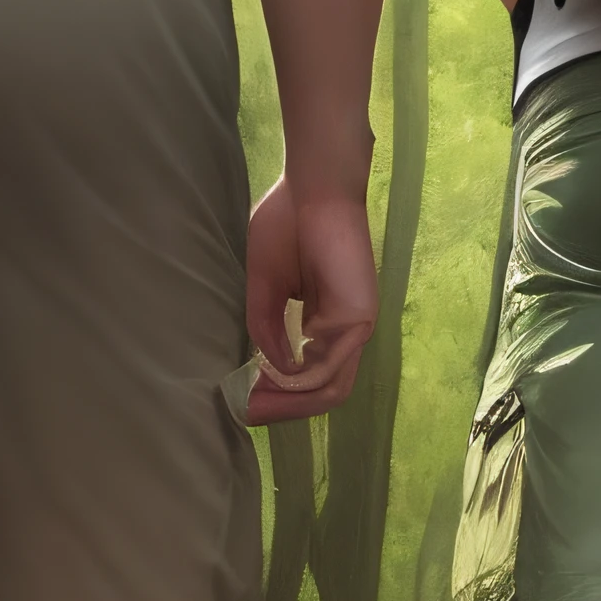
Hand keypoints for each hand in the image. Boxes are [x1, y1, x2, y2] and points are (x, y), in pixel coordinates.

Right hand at [242, 173, 379, 420]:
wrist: (312, 187)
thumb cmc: (288, 225)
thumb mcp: (266, 289)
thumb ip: (268, 330)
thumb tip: (271, 372)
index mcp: (327, 322)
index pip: (310, 377)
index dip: (277, 397)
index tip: (241, 402)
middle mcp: (347, 330)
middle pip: (322, 391)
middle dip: (281, 409)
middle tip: (245, 412)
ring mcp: (356, 325)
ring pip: (329, 388)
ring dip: (288, 403)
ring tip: (252, 403)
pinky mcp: (359, 316)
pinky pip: (331, 367)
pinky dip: (300, 383)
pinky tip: (270, 380)